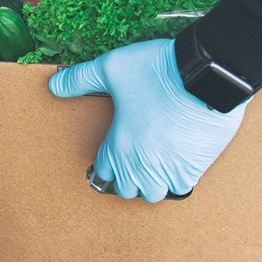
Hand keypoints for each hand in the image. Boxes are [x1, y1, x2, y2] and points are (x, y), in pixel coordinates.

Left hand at [48, 39, 247, 201]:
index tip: (110, 154)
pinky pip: (183, 187)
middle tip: (131, 158)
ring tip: (153, 164)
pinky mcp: (197, 166)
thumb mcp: (111, 68)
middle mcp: (143, 165)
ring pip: (155, 193)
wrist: (206, 73)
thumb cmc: (158, 72)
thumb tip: (54, 86)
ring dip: (151, 182)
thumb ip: (80, 79)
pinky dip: (178, 178)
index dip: (105, 163)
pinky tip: (178, 161)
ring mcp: (171, 169)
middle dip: (126, 177)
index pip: (103, 173)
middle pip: (127, 189)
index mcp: (119, 147)